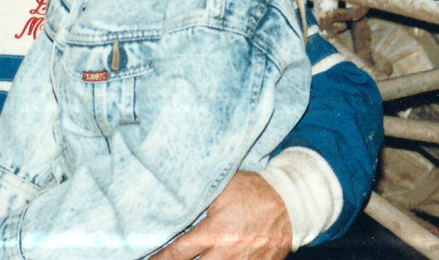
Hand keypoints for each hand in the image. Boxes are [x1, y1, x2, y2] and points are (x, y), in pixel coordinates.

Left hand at [150, 172, 292, 259]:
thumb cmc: (252, 190)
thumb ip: (197, 198)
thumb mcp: (222, 187)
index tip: (146, 259)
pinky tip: (214, 259)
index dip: (160, 259)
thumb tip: (171, 200)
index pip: (179, 253)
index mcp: (215, 232)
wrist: (292, 203)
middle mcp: (228, 253)